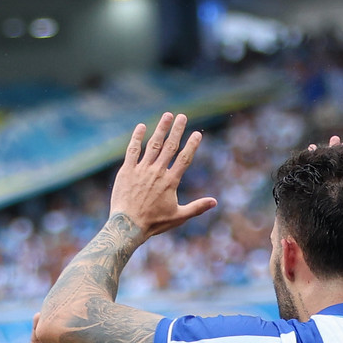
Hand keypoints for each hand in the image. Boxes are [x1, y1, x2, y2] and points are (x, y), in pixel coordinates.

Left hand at [108, 113, 216, 240]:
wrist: (128, 226)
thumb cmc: (154, 223)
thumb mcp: (179, 217)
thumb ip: (197, 207)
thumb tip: (215, 202)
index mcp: (171, 182)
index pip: (184, 159)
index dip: (192, 145)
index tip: (197, 134)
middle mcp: (157, 172)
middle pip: (170, 147)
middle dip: (177, 130)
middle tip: (182, 116)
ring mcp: (141, 169)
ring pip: (153, 145)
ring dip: (161, 129)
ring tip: (167, 116)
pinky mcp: (127, 170)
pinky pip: (133, 150)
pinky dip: (137, 138)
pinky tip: (142, 127)